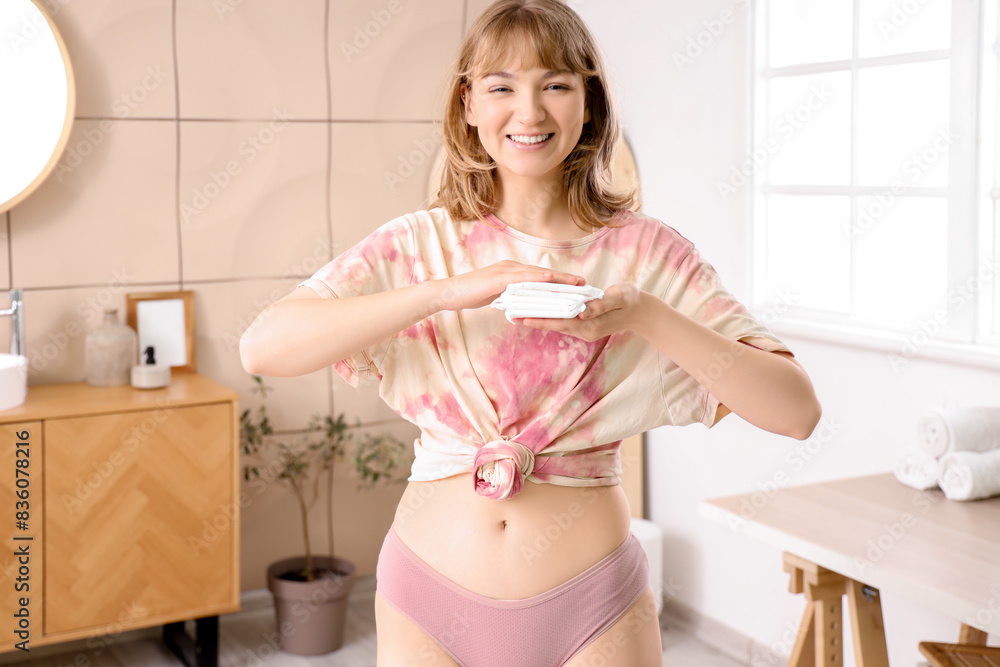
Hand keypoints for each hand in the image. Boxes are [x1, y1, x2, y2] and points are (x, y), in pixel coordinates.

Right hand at [432, 260, 586, 311]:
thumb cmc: (469, 295)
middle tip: (585, 283)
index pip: (539, 277)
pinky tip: (552, 281)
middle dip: (565, 279)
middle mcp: (511, 268)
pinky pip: (523, 278)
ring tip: (576, 283)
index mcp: (511, 272)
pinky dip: (538, 279)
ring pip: (537, 274)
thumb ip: (509, 298)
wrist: (448, 293)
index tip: (575, 286)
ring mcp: (505, 271)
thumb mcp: (494, 297)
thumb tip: (520, 305)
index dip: (558, 281)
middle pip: (543, 273)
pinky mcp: (499, 277)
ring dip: (558, 278)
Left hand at [512, 282, 643, 340]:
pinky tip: (539, 311)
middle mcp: (584, 330)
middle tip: (512, 315)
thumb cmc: (630, 300)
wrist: (642, 310)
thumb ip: (600, 305)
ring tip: (519, 314)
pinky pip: (564, 321)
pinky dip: (551, 316)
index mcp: (590, 325)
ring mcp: (584, 329)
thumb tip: (582, 312)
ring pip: (557, 323)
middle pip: (554, 325)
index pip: (561, 322)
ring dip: (540, 319)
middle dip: (534, 320)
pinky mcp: (584, 325)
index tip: (523, 318)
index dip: (541, 319)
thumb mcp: (618, 298)